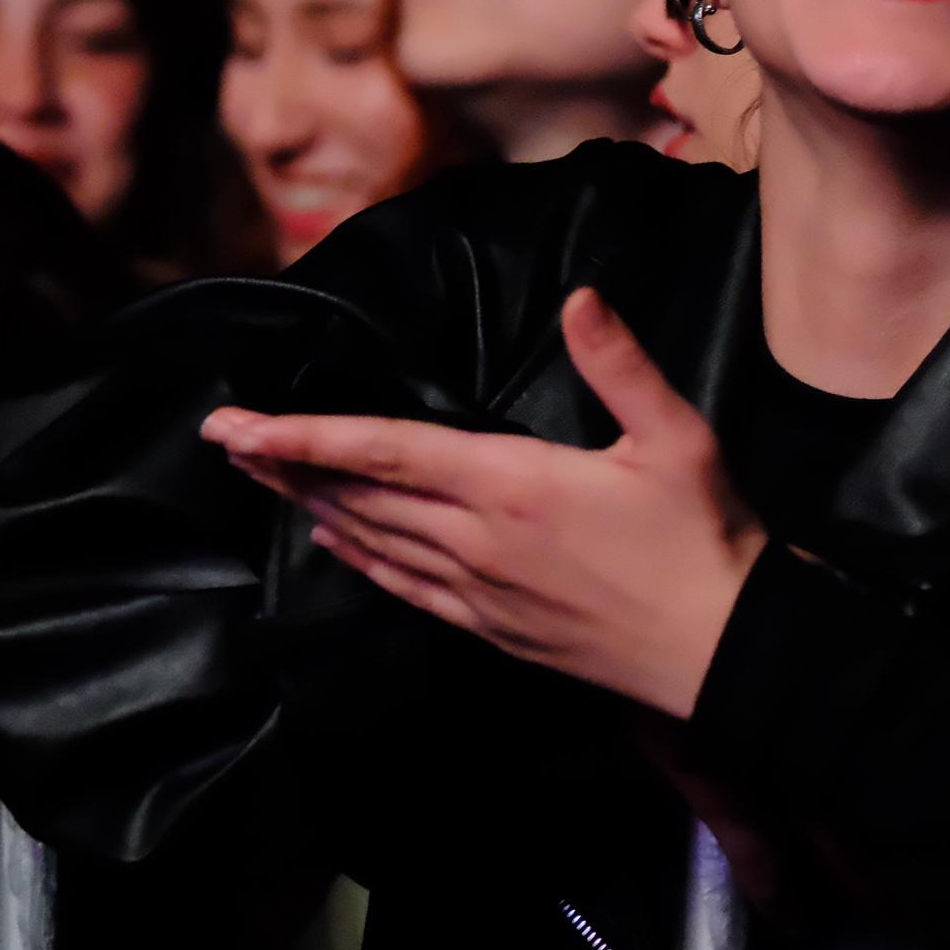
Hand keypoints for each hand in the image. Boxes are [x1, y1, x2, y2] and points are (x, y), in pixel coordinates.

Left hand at [202, 289, 766, 715]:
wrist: (725, 653)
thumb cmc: (705, 541)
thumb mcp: (678, 437)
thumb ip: (620, 364)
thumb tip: (581, 296)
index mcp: (512, 485)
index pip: (383, 450)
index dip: (303, 433)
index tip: (238, 423)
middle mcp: (477, 541)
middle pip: (356, 497)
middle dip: (282, 466)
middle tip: (223, 439)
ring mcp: (480, 592)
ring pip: (370, 542)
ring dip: (308, 508)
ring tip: (261, 478)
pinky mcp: (493, 629)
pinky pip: (404, 589)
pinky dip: (358, 560)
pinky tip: (333, 544)